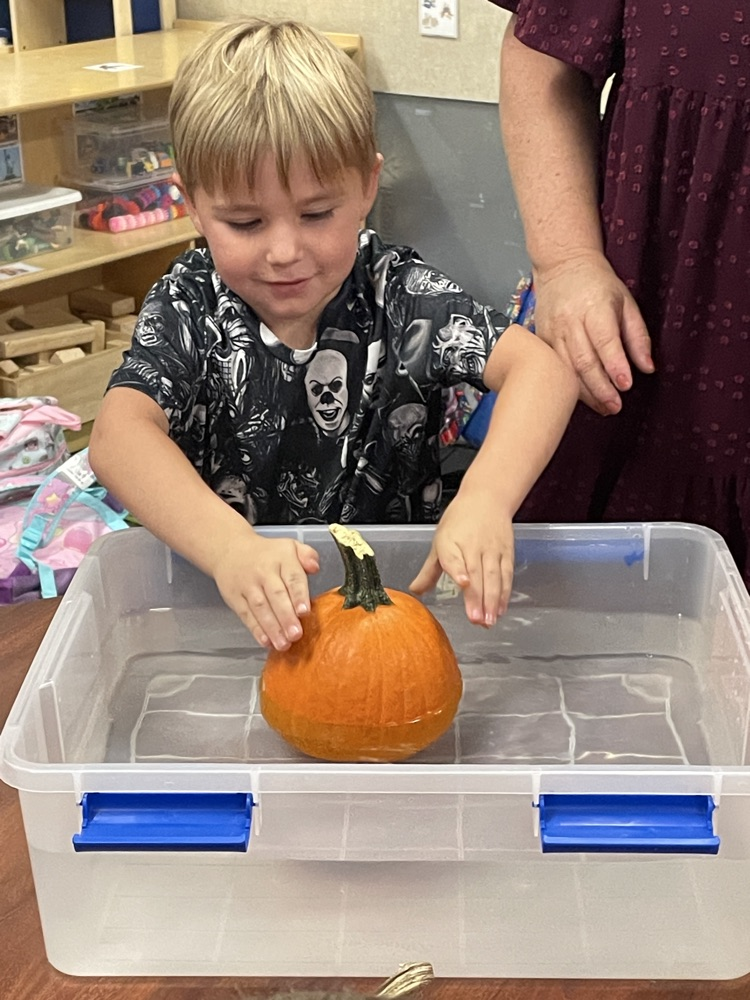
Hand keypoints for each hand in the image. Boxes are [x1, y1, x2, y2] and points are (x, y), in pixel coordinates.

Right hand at [212, 533, 318, 650]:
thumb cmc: (267, 554)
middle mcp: (264, 571)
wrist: (230, 549)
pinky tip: (266, 641)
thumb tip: (315, 567)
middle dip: (286, 617)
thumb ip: (308, 555)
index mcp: (282, 558)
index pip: (292, 577)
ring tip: (283, 644)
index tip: (304, 612)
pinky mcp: (235, 597)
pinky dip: (256, 629)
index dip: (299, 595)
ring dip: (272, 628)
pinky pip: (246, 614)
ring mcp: (248, 585)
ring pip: (260, 607)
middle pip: (276, 595)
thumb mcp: (290, 546)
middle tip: (296, 634)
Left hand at [409, 494, 513, 625]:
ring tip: (488, 621)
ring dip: (492, 601)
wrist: (487, 498)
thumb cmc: (459, 521)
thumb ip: (429, 571)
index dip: (458, 571)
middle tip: (475, 620)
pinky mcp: (506, 553)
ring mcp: (491, 549)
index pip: (453, 558)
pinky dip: (504, 593)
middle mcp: (472, 545)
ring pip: (494, 577)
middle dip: (477, 598)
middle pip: (476, 573)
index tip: (463, 583)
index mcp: (450, 542)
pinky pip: (506, 575)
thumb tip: (415, 591)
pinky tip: (500, 610)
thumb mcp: (439, 543)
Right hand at [533, 252, 653, 414]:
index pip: (605, 341)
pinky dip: (568, 386)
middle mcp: (570, 321)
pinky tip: (582, 397)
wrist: (561, 266)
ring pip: (566, 370)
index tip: (626, 385)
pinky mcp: (541, 340)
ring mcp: (552, 331)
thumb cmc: (596, 284)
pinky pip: (553, 368)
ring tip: (603, 408)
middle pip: (583, 361)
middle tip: (616, 406)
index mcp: (595, 307)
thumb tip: (647, 367)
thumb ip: (638, 336)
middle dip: (601, 388)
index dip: (615, 365)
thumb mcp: (626, 302)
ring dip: (585, 393)